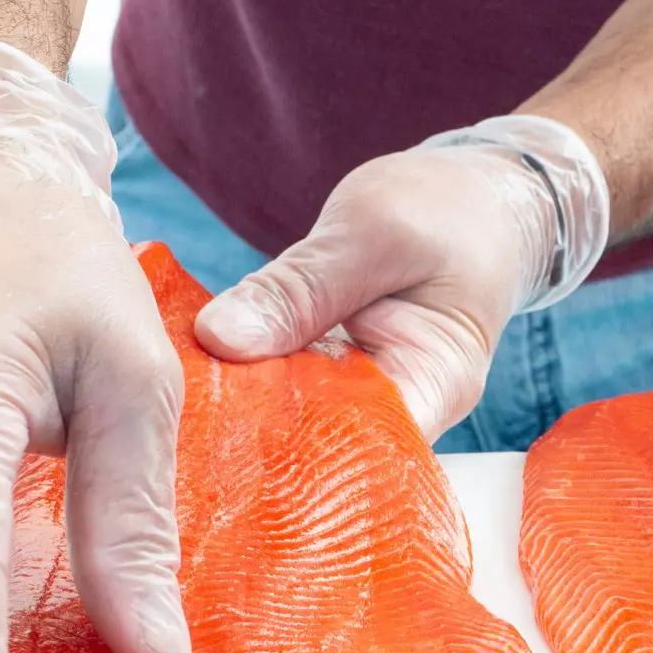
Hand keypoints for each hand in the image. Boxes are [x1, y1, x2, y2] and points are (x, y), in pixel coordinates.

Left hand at [196, 116, 607, 438]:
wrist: (476, 199)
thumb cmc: (447, 210)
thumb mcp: (373, 231)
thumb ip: (300, 288)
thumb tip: (218, 339)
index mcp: (434, 387)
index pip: (360, 451)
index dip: (289, 453)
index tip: (220, 433)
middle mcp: (400, 409)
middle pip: (319, 447)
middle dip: (251, 435)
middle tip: (180, 416)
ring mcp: (361, 395)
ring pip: (292, 420)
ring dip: (239, 405)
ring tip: (176, 399)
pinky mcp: (329, 375)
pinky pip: (282, 387)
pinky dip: (245, 375)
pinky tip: (197, 370)